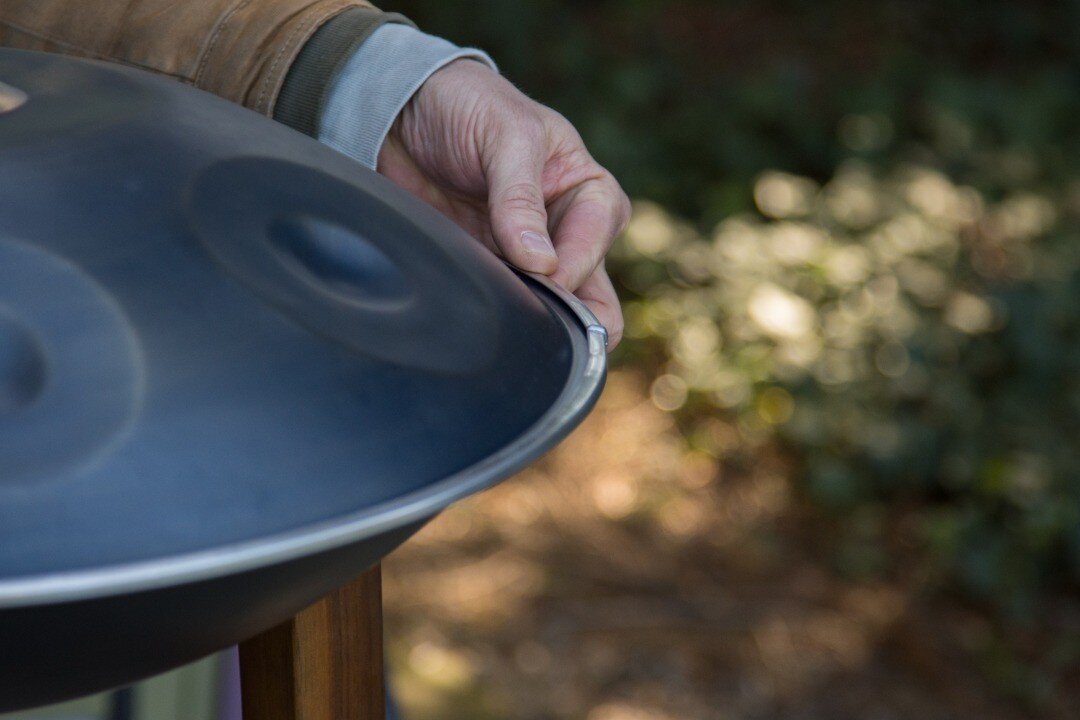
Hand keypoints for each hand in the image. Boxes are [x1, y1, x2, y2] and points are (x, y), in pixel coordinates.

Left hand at [377, 59, 628, 348]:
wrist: (402, 112)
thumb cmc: (469, 105)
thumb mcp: (505, 135)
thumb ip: (520, 199)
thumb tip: (542, 264)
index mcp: (587, 190)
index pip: (597, 237)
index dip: (575, 262)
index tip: (544, 276)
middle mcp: (565, 230)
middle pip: (591, 291)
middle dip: (574, 314)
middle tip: (546, 325)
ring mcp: (525, 256)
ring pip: (552, 311)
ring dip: (533, 318)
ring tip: (508, 320)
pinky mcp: (489, 272)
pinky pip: (505, 308)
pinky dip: (498, 317)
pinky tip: (481, 317)